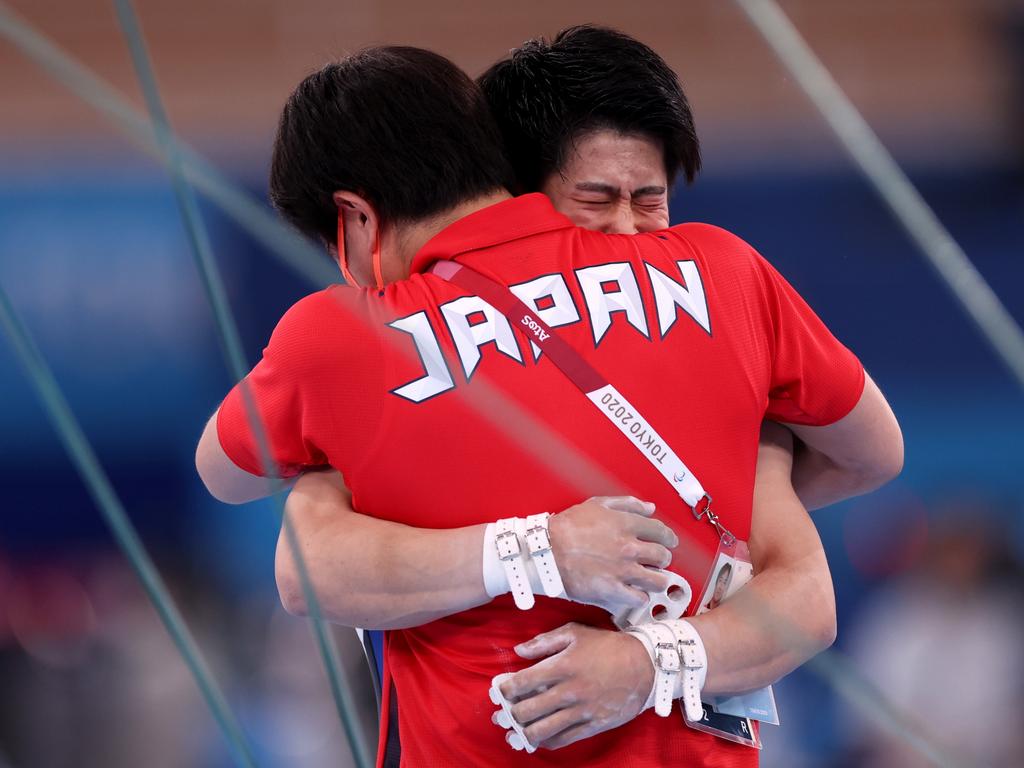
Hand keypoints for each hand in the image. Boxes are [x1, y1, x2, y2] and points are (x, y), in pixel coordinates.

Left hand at [495, 623, 654, 749]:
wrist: (645, 664)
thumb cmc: (608, 645)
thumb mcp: (575, 633)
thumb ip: (544, 641)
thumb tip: (519, 651)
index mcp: (561, 666)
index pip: (522, 683)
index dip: (505, 691)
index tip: (500, 692)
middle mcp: (568, 691)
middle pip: (528, 710)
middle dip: (509, 715)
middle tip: (502, 716)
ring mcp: (581, 711)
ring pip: (543, 730)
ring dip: (523, 733)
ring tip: (514, 733)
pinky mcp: (594, 724)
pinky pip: (565, 739)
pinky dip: (547, 742)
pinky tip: (539, 740)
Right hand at [549, 496, 677, 614]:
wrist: (546, 550)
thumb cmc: (567, 527)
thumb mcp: (596, 504)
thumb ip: (626, 504)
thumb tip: (650, 508)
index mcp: (626, 524)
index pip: (661, 531)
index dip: (668, 538)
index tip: (669, 542)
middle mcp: (629, 547)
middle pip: (663, 556)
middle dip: (663, 559)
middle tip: (657, 561)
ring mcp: (622, 571)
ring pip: (657, 580)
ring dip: (657, 580)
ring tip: (651, 579)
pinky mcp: (612, 590)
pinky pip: (639, 599)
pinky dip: (640, 597)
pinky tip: (635, 593)